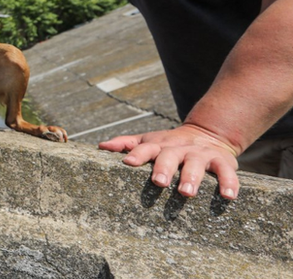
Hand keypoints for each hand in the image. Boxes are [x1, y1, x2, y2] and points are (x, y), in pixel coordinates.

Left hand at [99, 124, 239, 199]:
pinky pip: (226, 172)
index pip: (145, 148)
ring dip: (191, 178)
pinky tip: (228, 196)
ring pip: (195, 164)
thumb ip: (126, 143)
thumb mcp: (148, 141)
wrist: (207, 134)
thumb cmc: (169, 145)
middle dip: (163, 168)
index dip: (136, 154)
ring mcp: (199, 154)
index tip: (128, 162)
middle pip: (169, 156)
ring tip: (186, 193)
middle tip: (158, 182)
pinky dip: (228, 183)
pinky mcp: (221, 161)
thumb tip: (101, 147)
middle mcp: (178, 149)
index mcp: (159, 145)